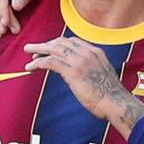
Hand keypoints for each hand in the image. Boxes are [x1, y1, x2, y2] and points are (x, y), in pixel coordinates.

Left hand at [24, 37, 143, 137]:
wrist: (115, 102)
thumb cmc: (110, 95)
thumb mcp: (103, 74)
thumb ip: (92, 69)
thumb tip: (82, 73)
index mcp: (96, 52)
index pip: (73, 41)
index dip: (58, 43)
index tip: (49, 48)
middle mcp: (88, 52)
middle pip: (61, 42)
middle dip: (46, 44)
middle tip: (33, 48)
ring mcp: (80, 60)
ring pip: (54, 49)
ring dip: (39, 49)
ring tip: (28, 52)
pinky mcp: (73, 71)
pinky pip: (51, 61)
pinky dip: (38, 63)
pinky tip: (31, 67)